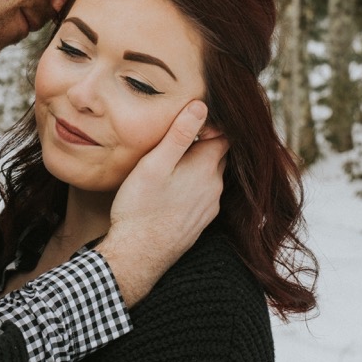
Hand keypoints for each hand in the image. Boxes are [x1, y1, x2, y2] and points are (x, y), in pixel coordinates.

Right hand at [96, 100, 226, 306]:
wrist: (137, 256)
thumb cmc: (140, 208)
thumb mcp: (154, 164)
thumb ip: (179, 134)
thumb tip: (201, 105)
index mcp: (206, 168)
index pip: (223, 135)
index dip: (209, 124)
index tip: (189, 121)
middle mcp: (214, 187)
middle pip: (219, 154)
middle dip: (204, 144)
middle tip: (178, 139)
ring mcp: (210, 206)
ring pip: (211, 175)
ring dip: (198, 167)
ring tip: (172, 163)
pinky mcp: (201, 221)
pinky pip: (204, 195)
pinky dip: (194, 186)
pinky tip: (173, 189)